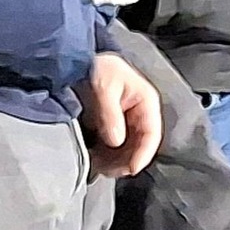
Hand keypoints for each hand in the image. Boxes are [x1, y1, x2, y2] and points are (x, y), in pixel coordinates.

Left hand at [79, 52, 161, 177]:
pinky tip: (95, 158)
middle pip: (140, 147)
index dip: (143, 154)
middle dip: (125, 161)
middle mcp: (140, 114)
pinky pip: (116, 147)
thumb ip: (110, 114)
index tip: (130, 169)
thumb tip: (116, 141)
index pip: (152, 134)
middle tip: (107, 170)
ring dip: (115, 161)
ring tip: (98, 165)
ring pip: (128, 150)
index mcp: (146, 102)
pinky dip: (107, 156)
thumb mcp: (103, 87)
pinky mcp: (115, 127)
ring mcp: (128, 122)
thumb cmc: (97, 67)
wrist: (78, 59)